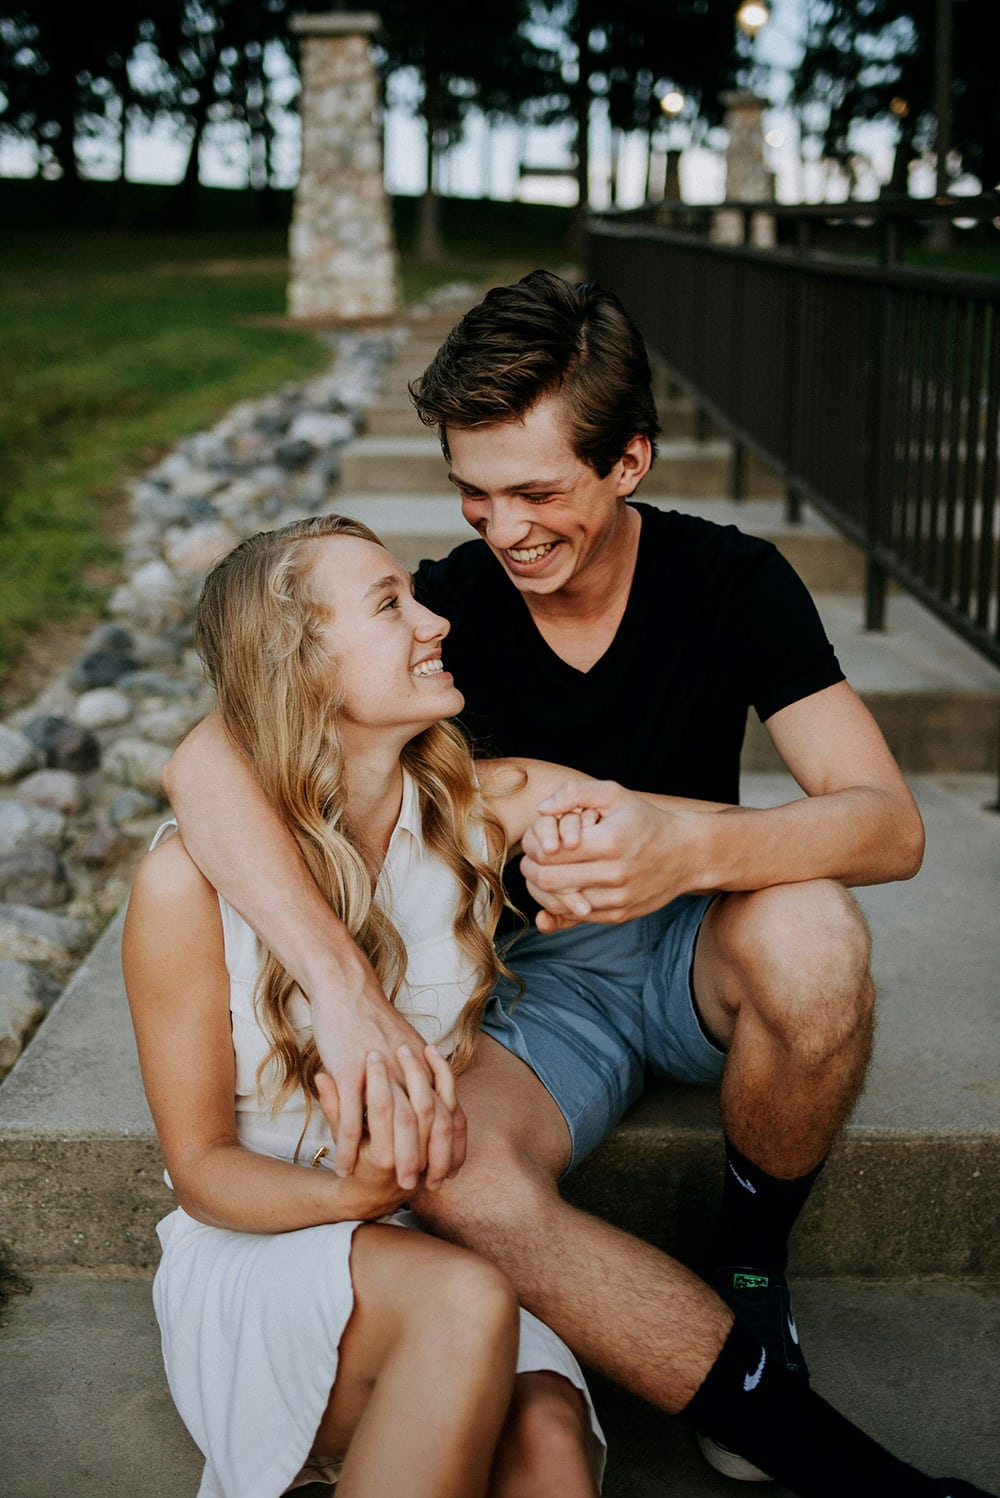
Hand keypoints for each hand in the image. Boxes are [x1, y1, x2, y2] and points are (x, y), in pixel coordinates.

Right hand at [309, 962, 466, 1190]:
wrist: (346, 987)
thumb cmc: (372, 1018)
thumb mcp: (406, 1045)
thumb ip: (420, 1074)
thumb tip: (434, 1099)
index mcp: (423, 1066)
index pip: (447, 1113)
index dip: (450, 1145)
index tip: (448, 1172)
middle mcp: (408, 1070)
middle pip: (427, 1123)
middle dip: (430, 1159)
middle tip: (424, 1186)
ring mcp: (379, 1071)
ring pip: (395, 1124)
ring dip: (397, 1158)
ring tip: (393, 1184)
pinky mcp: (349, 1072)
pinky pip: (351, 1117)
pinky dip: (348, 1146)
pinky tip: (343, 1166)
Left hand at [520, 778, 698, 931]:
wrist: (686, 854)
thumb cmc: (644, 820)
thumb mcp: (614, 794)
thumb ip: (574, 792)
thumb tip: (541, 810)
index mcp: (609, 842)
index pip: (548, 852)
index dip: (531, 846)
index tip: (533, 840)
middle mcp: (614, 874)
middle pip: (548, 880)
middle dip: (530, 869)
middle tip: (530, 859)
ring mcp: (617, 898)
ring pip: (559, 903)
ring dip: (541, 890)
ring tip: (542, 873)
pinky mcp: (619, 915)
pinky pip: (576, 917)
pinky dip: (561, 905)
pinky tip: (559, 889)